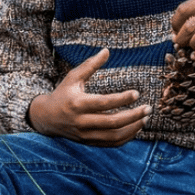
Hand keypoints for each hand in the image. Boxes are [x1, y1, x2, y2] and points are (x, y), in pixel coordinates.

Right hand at [28, 48, 149, 146]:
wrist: (46, 118)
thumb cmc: (63, 93)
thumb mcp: (73, 77)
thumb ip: (90, 65)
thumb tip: (107, 51)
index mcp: (77, 104)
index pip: (103, 103)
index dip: (122, 99)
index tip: (137, 93)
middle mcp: (81, 122)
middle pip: (112, 122)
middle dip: (133, 116)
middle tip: (148, 108)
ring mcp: (86, 134)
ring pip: (114, 136)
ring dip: (133, 128)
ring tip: (145, 118)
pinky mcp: (89, 142)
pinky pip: (111, 144)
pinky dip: (126, 137)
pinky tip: (136, 127)